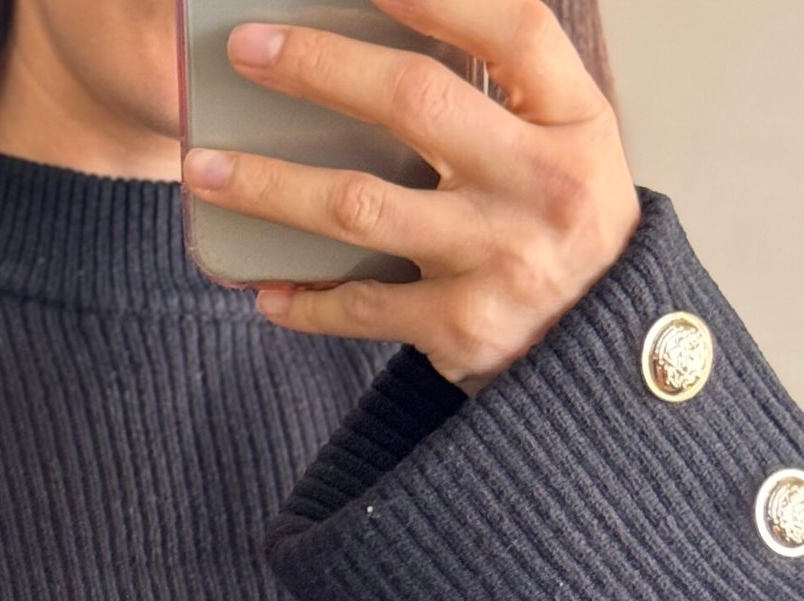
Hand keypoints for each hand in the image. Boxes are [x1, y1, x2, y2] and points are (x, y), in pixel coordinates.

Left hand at [179, 0, 641, 394]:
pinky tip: (260, 286)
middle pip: (414, 102)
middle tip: (245, 50)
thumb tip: (405, 23)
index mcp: (576, 120)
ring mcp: (500, 259)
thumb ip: (505, 92)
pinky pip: (360, 306)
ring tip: (203, 169)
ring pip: (361, 207)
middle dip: (318, 67)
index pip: (509, 27)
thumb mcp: (566, 147)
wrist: (602, 362)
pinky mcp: (462, 327)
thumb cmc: (565, 232)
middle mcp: (543, 183)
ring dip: (270, 186)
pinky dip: (304, 299)